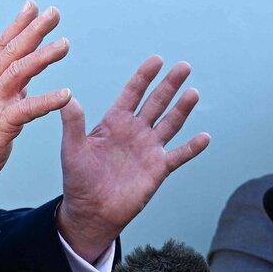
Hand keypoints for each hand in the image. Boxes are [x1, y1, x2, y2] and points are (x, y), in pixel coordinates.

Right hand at [0, 2, 74, 203]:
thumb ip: (8, 89)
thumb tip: (25, 80)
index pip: (3, 45)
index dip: (18, 24)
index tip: (33, 6)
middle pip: (13, 51)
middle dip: (34, 30)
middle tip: (54, 14)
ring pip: (20, 71)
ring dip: (44, 56)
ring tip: (64, 45)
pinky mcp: (2, 123)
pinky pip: (29, 109)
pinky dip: (48, 100)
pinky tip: (66, 94)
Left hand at [55, 55, 210, 261]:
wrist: (91, 211)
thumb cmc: (78, 179)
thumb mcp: (72, 149)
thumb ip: (73, 124)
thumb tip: (67, 98)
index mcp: (114, 122)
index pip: (133, 93)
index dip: (144, 76)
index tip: (157, 60)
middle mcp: (135, 131)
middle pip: (157, 102)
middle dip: (169, 84)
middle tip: (184, 66)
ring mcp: (149, 149)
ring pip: (170, 123)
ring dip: (182, 108)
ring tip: (193, 92)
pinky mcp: (158, 169)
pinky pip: (179, 155)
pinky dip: (192, 147)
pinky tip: (205, 137)